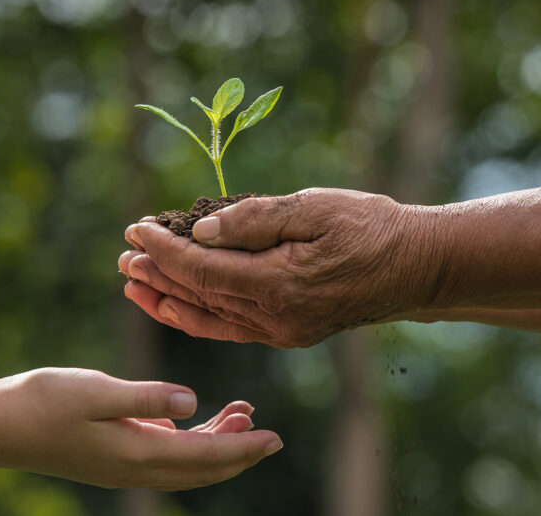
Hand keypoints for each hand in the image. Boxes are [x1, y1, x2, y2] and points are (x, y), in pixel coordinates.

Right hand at [1, 368, 281, 489]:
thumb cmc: (45, 401)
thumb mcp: (98, 391)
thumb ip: (147, 398)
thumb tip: (193, 402)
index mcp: (137, 453)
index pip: (205, 455)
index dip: (243, 447)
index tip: (275, 437)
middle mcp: (135, 467)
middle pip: (203, 468)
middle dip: (240, 452)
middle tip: (271, 435)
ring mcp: (123, 465)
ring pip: (185, 463)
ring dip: (216, 444)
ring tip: (241, 415)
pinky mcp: (113, 454)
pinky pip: (165, 455)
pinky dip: (188, 440)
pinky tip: (196, 417)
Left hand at [119, 188, 444, 347]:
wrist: (418, 266)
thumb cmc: (370, 226)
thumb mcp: (314, 208)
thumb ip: (255, 220)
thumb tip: (202, 232)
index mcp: (279, 284)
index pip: (203, 269)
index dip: (164, 250)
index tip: (135, 229)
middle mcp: (276, 318)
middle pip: (199, 298)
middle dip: (157, 276)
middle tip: (123, 257)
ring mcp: (282, 331)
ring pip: (210, 319)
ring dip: (168, 301)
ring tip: (135, 285)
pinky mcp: (289, 333)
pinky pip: (231, 328)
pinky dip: (198, 317)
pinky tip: (177, 306)